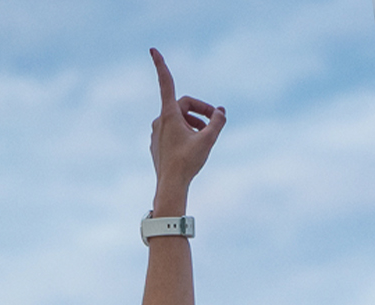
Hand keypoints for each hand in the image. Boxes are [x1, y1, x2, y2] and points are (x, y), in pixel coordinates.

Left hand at [147, 49, 224, 208]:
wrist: (170, 185)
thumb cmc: (188, 162)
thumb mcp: (208, 140)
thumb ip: (217, 123)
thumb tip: (221, 111)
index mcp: (169, 114)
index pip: (166, 83)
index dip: (161, 66)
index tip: (153, 50)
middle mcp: (160, 120)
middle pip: (182, 105)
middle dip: (200, 110)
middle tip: (215, 122)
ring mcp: (157, 133)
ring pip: (178, 120)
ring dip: (193, 123)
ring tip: (206, 137)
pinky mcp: (157, 145)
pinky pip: (173, 133)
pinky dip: (185, 134)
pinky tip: (194, 148)